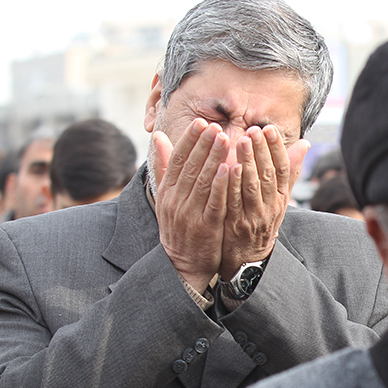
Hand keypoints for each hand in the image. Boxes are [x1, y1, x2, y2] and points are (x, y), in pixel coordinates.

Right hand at [153, 118, 230, 290]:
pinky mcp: (205, 227)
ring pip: (202, 182)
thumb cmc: (178, 227)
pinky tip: (229, 169)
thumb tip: (159, 136)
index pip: (176, 160)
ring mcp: (190, 214)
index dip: (189, 140)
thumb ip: (164, 167)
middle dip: (203, 145)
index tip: (200, 122)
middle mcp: (175, 201)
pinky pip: (214, 202)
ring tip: (225, 140)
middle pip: (190, 167)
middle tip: (215, 126)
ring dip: (213, 159)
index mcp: (167, 192)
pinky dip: (220, 185)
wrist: (182, 264)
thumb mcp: (166, 197)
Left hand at [219, 125, 309, 279]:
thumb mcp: (279, 197)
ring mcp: (255, 217)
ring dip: (248, 163)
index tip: (269, 129)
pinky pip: (234, 202)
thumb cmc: (262, 219)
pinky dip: (232, 185)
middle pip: (269, 175)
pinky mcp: (237, 225)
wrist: (250, 256)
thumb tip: (304, 144)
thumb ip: (289, 171)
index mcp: (282, 197)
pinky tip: (227, 168)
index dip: (277, 148)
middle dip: (261, 151)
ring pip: (253, 187)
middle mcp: (271, 206)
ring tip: (241, 141)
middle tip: (254, 130)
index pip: (283, 169)